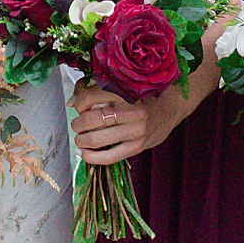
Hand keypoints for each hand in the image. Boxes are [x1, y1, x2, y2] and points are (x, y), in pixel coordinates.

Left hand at [70, 81, 189, 166]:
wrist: (172, 107)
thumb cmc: (144, 95)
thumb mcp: (123, 85)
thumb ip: (96, 89)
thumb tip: (72, 101)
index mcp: (126, 91)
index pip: (90, 98)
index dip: (79, 103)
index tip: (79, 106)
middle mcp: (131, 110)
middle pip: (91, 119)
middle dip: (78, 123)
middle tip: (78, 124)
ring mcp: (135, 130)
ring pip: (96, 138)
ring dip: (81, 139)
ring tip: (81, 138)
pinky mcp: (137, 146)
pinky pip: (109, 156)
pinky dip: (92, 157)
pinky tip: (85, 153)